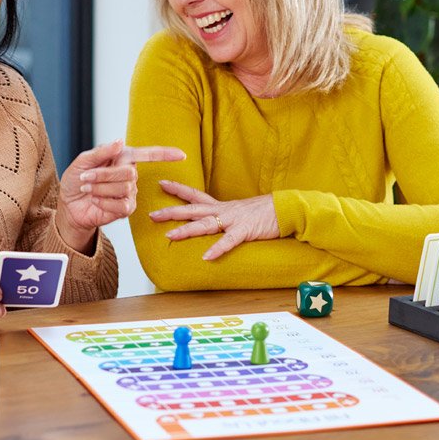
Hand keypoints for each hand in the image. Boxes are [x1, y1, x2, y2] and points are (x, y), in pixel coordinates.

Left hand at [56, 139, 185, 248]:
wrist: (69, 204)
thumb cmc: (77, 180)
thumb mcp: (83, 161)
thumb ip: (101, 152)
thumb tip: (120, 141)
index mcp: (123, 157)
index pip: (148, 154)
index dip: (165, 154)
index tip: (182, 155)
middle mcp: (130, 174)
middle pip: (129, 173)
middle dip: (103, 175)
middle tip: (86, 178)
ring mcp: (130, 192)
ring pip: (124, 189)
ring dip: (100, 189)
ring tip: (88, 189)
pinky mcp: (126, 209)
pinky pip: (122, 205)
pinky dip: (104, 202)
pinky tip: (95, 201)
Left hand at [148, 180, 279, 260]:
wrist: (286, 208)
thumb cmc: (264, 213)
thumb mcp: (239, 212)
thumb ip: (225, 217)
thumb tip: (213, 222)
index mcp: (222, 206)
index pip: (195, 195)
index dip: (178, 189)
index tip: (161, 183)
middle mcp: (224, 211)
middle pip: (192, 210)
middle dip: (171, 212)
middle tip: (152, 215)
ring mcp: (234, 220)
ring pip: (205, 225)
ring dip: (186, 231)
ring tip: (169, 236)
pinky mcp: (246, 231)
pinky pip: (229, 241)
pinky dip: (217, 249)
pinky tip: (207, 257)